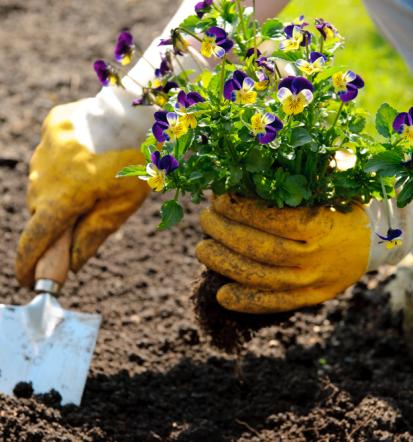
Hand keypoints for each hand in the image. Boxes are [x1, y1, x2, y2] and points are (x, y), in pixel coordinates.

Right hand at [16, 100, 151, 286]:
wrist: (145, 114)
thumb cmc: (140, 164)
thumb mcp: (122, 206)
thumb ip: (91, 236)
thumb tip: (72, 264)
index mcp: (65, 197)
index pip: (35, 238)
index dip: (28, 263)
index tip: (27, 278)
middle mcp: (46, 173)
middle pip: (39, 211)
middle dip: (52, 222)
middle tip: (73, 221)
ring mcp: (46, 146)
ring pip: (40, 183)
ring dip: (55, 193)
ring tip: (85, 183)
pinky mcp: (53, 126)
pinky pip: (48, 156)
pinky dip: (60, 166)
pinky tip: (83, 160)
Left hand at [196, 194, 410, 313]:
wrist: (371, 245)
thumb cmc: (339, 210)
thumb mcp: (325, 191)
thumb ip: (293, 185)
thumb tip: (247, 172)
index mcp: (321, 226)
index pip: (275, 220)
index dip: (242, 210)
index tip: (219, 199)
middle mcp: (316, 257)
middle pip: (262, 249)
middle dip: (226, 234)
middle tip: (205, 219)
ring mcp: (312, 282)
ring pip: (263, 277)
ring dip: (226, 264)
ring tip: (202, 249)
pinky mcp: (309, 298)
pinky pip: (275, 304)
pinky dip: (246, 302)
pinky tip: (221, 296)